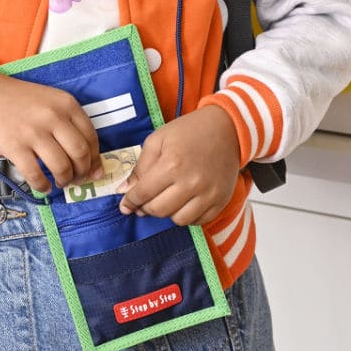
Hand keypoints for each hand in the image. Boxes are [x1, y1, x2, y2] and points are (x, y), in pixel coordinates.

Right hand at [0, 67, 102, 193]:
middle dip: (82, 172)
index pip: (91, 137)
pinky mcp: (15, 146)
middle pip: (80, 154)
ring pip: (61, 167)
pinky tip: (43, 186)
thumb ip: (71, 125)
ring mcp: (33, 132)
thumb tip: (92, 164)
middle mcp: (53, 116)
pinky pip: (36, 175)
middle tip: (76, 178)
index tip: (92, 170)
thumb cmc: (21, 100)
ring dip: (64, 180)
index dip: (94, 159)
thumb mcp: (51, 101)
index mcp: (66, 103)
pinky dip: (42, 186)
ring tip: (59, 181)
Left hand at [116, 104, 239, 224]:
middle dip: (146, 207)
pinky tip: (183, 201)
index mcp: (171, 165)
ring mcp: (208, 194)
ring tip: (166, 198)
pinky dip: (187, 215)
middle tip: (144, 200)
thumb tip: (125, 190)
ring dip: (168, 212)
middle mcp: (191, 183)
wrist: (226, 128)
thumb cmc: (189, 131)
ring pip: (178, 220)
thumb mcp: (158, 139)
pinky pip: (198, 221)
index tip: (125, 206)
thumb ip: (141, 166)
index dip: (130, 202)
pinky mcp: (221, 201)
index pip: (143, 193)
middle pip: (159, 210)